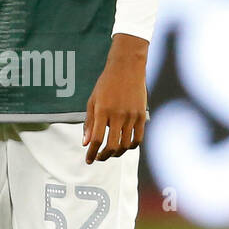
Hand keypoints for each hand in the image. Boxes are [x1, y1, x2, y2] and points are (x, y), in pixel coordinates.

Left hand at [82, 34, 148, 164]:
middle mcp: (118, 115)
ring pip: (126, 145)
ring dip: (117, 153)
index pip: (97, 139)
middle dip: (104, 156)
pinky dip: (131, 146)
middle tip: (99, 158)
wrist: (127, 67)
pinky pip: (138, 138)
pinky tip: (124, 146)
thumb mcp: (93, 101)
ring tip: (111, 152)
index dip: (92, 153)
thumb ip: (89, 123)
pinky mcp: (142, 115)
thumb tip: (85, 143)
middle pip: (112, 146)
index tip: (89, 160)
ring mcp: (132, 116)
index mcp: (103, 111)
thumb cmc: (106, 84)